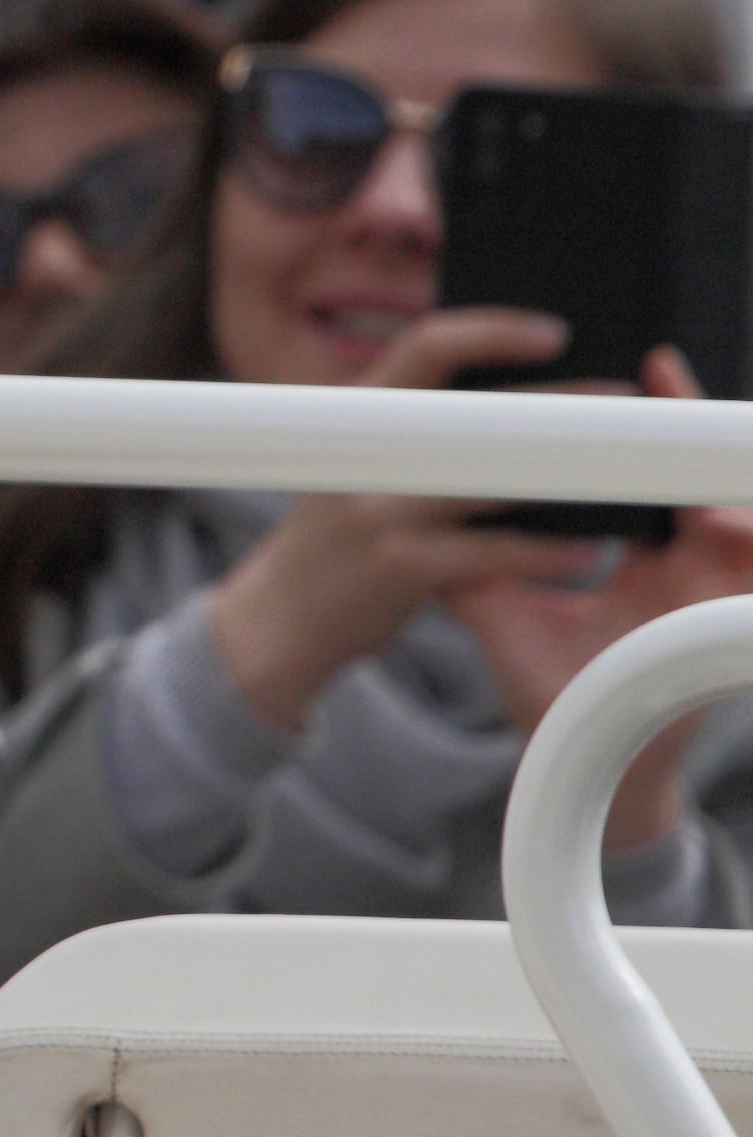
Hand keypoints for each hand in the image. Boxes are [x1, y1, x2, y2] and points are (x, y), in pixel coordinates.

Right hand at [204, 308, 574, 734]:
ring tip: (616, 470)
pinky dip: (547, 552)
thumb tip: (512, 404)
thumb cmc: (338, 538)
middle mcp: (363, 453)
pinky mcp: (401, 566)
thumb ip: (410, 432)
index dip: (492, 331)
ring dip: (565, 473)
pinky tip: (583, 549)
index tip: (553, 332)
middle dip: (556, 401)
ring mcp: (380, 509)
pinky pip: (495, 552)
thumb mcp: (353, 463)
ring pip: (492, 478)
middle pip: (475, 410)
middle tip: (617, 396)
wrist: (279, 618)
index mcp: (353, 416)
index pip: (425, 346)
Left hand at [443, 350, 752, 851]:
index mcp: (633, 556)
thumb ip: (474, 552)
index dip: (622, 429)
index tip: (593, 374)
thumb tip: (416, 491)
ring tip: (688, 420)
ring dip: (714, 463)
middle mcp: (677, 565)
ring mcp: (707, 589)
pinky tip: (720, 507)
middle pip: (689, 476)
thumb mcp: (500, 611)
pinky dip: (744, 525)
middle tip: (658, 367)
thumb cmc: (547, 692)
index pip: (634, 475)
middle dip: (681, 421)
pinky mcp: (728, 616)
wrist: (581, 769)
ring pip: (733, 505)